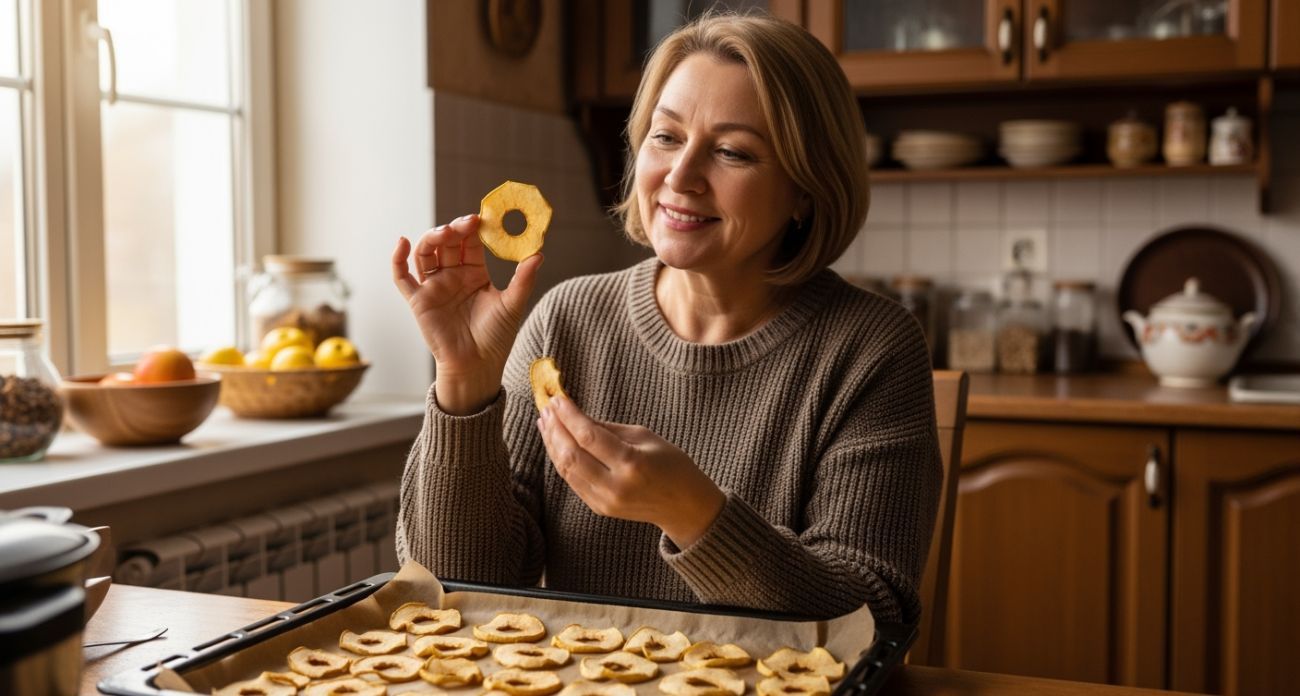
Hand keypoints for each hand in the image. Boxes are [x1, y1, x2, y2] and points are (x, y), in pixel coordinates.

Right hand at [392, 215, 542, 414]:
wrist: (477, 366)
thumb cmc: (495, 337)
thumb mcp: (512, 305)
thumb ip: (523, 279)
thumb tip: (539, 253)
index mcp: (475, 272)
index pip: (470, 242)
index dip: (473, 228)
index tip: (481, 218)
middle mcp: (452, 275)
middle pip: (446, 243)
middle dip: (454, 229)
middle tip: (466, 224)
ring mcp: (434, 286)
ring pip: (425, 253)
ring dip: (431, 238)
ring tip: (444, 232)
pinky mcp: (418, 300)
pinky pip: (402, 277)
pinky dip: (398, 259)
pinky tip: (402, 242)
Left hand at [537, 396, 725, 548]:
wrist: (684, 506)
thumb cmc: (671, 464)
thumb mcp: (645, 436)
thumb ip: (608, 428)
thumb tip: (575, 415)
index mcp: (632, 463)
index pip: (589, 436)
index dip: (569, 416)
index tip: (558, 399)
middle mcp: (616, 486)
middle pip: (572, 454)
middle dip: (555, 428)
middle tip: (547, 409)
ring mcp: (606, 501)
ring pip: (566, 469)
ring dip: (552, 444)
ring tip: (545, 423)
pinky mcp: (599, 508)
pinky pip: (572, 481)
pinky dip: (561, 460)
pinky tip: (556, 444)